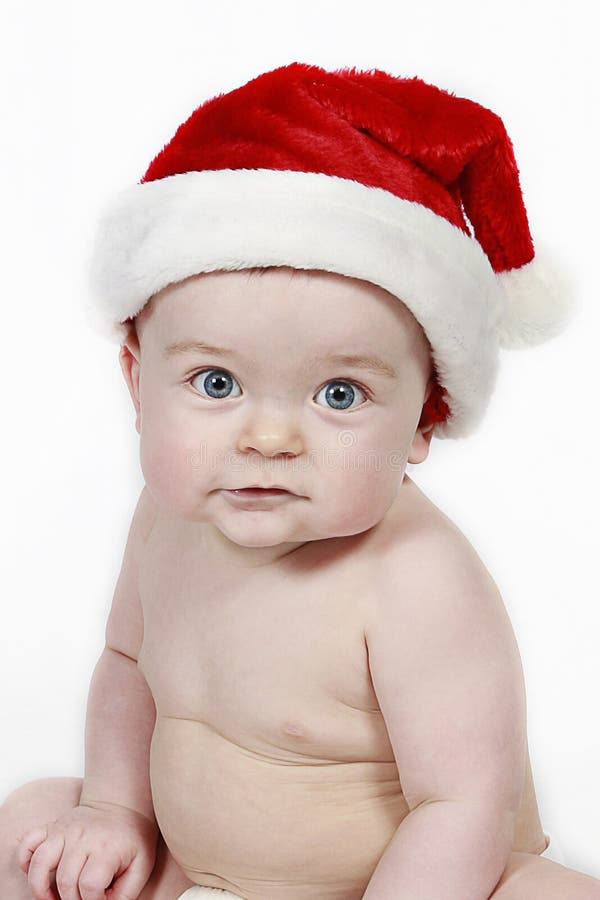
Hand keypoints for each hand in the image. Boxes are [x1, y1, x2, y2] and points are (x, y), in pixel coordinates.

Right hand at [16, 802, 157, 899]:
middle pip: (65, 880)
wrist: (123, 802)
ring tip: (52, 898)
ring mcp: (64, 830)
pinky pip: (28, 842)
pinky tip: (38, 875)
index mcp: (106, 847)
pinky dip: (25, 861)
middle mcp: (82, 837)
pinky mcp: (52, 827)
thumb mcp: (141, 864)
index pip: (89, 885)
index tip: (100, 898)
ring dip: (41, 888)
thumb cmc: (133, 837)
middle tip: (82, 898)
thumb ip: (126, 892)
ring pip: (40, 864)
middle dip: (72, 899)